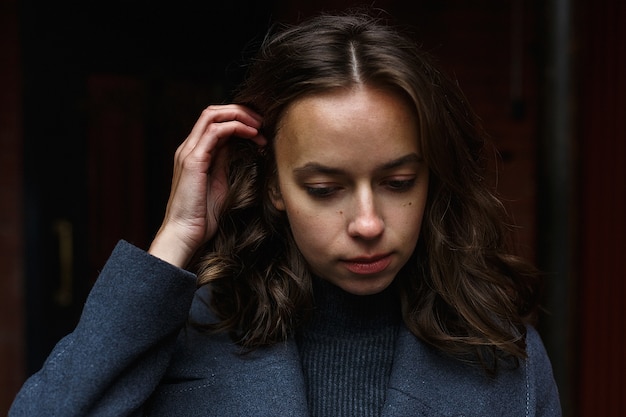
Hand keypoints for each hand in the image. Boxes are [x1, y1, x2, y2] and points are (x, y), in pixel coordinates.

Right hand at [149, 105, 265, 267]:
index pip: (215, 122)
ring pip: (213, 115)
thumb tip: (235, 148)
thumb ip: (223, 163)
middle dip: (241, 112)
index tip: (260, 130)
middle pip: (213, 112)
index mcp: (194, 153)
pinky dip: (236, 127)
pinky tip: (252, 134)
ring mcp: (189, 152)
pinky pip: (215, 131)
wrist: (184, 234)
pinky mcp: (193, 160)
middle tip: (263, 122)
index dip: (238, 120)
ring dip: (241, 116)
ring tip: (260, 126)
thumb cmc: (201, 216)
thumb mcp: (218, 183)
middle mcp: (188, 147)